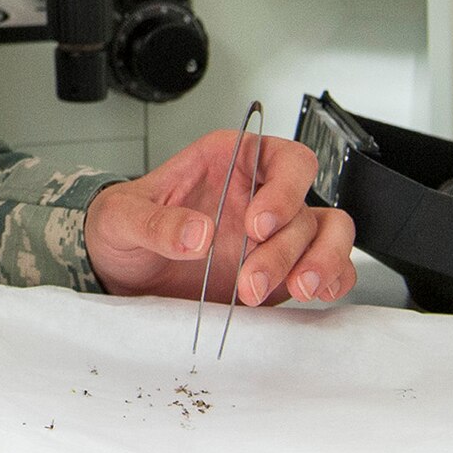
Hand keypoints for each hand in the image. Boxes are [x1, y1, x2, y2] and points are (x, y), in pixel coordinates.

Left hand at [82, 131, 355, 306]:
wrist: (120, 271)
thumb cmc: (121, 226)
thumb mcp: (122, 217)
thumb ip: (156, 223)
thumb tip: (197, 233)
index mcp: (229, 161)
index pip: (284, 158)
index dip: (284, 189)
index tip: (256, 225)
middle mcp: (258, 193)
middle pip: (305, 206)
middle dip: (286, 246)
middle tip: (249, 279)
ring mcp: (273, 234)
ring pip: (328, 234)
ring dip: (319, 263)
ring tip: (294, 290)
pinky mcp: (280, 270)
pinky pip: (328, 268)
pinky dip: (332, 280)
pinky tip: (313, 294)